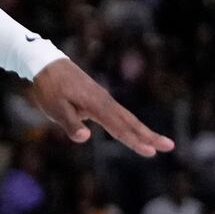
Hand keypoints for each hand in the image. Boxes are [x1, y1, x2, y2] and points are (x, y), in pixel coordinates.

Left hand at [28, 57, 174, 156]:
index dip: (134, 141)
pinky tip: (134, 129)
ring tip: (159, 141)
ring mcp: (102, 97)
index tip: (150, 152)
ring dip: (143, 130)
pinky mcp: (97, 96)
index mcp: (95, 105)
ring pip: (126, 116)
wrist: (44, 61)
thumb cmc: (48, 87)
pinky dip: (130, 122)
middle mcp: (103, 101)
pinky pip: (118, 112)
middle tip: (169, 146)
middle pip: (130, 121)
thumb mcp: (54, 107)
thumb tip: (86, 137)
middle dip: (149, 135)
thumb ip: (70, 123)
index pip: (118, 127)